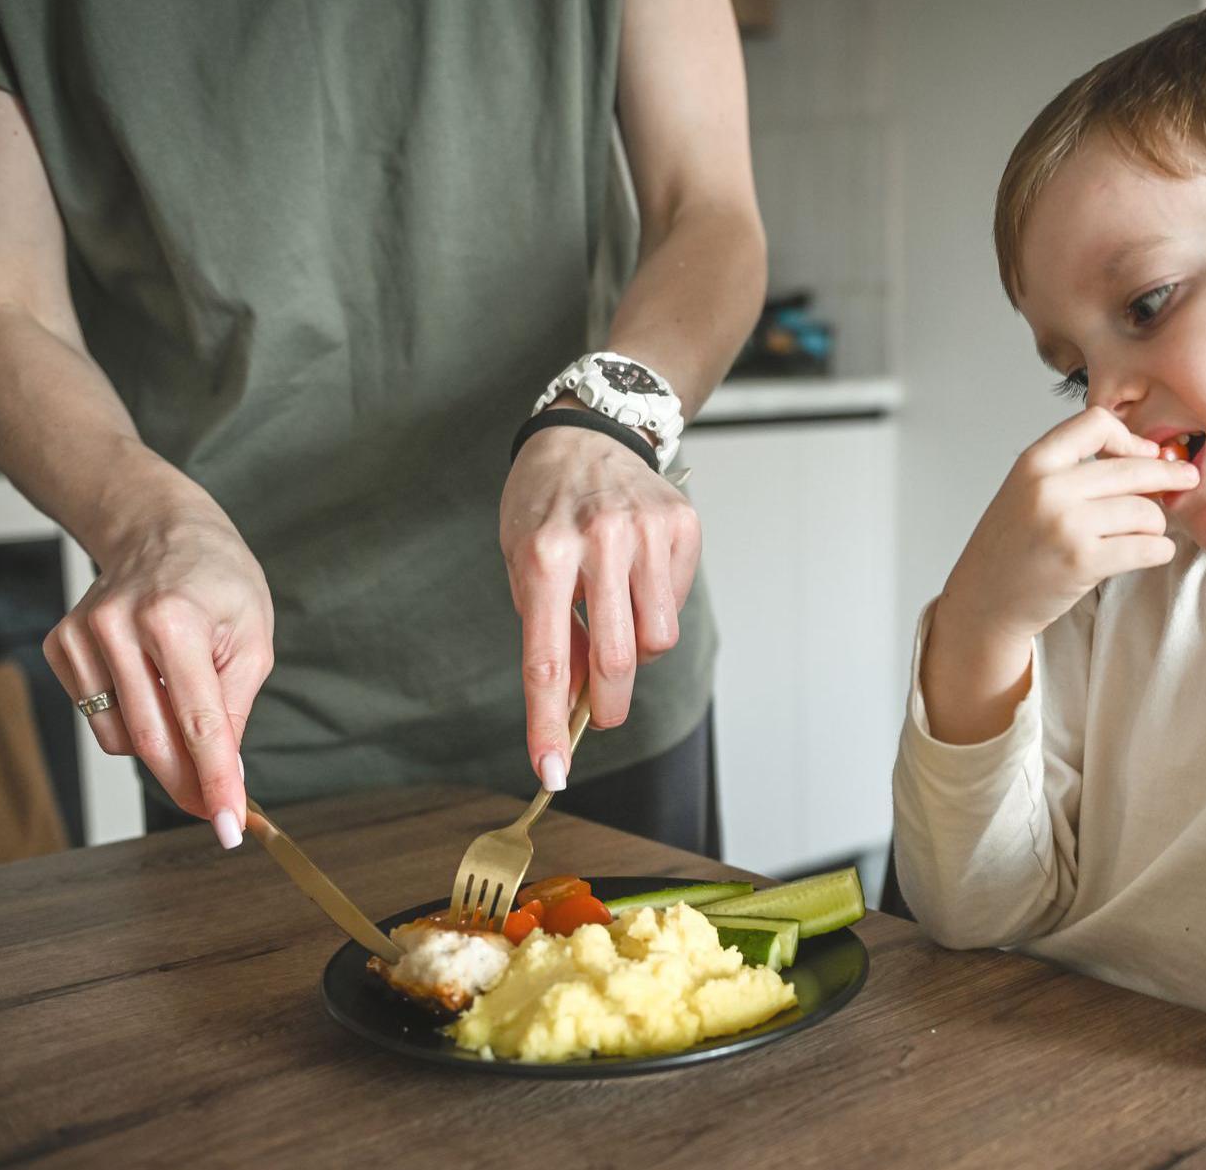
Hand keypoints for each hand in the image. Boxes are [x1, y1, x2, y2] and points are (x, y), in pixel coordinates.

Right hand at [41, 486, 272, 846]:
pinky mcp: (59, 646)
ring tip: (185, 703)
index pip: (199, 721)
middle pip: (151, 740)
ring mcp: (80, 636)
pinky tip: (150, 684)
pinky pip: (98, 717)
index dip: (215, 780)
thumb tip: (226, 776)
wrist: (160, 530)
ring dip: (160, 748)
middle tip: (216, 807)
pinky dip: (131, 720)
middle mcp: (119, 626)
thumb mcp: (252, 638)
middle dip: (188, 784)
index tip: (228, 826)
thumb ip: (235, 710)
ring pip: (120, 738)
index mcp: (175, 620)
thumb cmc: (216, 581)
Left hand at [500, 413, 699, 789]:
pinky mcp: (681, 526)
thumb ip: (550, 633)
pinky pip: (676, 603)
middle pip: (617, 660)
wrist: (585, 435)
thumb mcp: (523, 565)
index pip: (546, 662)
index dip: (549, 724)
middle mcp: (598, 542)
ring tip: (617, 619)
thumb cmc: (544, 507)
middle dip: (610, 702)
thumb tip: (576, 702)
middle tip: (604, 712)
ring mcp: (646, 532)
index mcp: (544, 557)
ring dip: (638, 650)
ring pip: (658, 639)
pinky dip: (658, 610)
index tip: (553, 771)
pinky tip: (638, 579)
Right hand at [937, 406, 1198, 645]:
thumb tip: (1148, 455)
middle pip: (1132, 468)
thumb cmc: (1013, 545)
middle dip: (1167, 475)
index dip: (1129, 436)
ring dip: (1156, 523)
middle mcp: (1049, 489)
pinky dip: (1159, 550)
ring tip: (1147, 532)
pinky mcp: (1083, 562)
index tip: (1143, 453)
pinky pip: (1147, 547)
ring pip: (1145, 511)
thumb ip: (1073, 468)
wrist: (985, 599)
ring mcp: (1066, 526)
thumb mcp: (1027, 489)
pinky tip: (1154, 551)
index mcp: (1034, 463)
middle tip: (1186, 478)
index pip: (1096, 422)